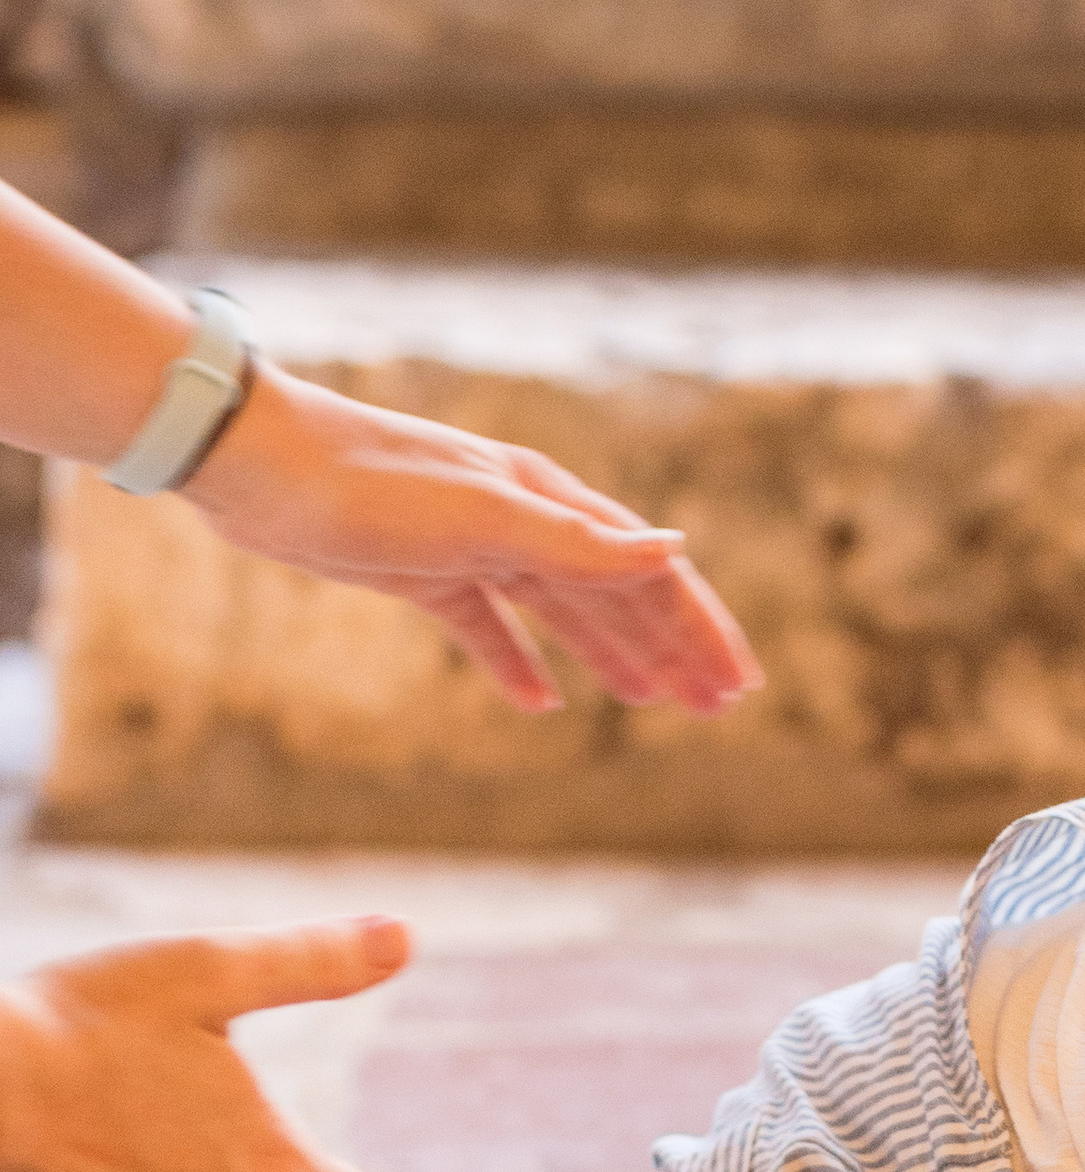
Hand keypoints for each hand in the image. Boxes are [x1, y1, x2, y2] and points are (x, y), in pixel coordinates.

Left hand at [187, 367, 761, 714]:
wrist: (259, 465)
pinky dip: (518, 663)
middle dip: (671, 647)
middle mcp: (523, 519)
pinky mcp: (424, 571)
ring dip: (612, 655)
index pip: (647, 569)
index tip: (738, 682)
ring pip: (562, 611)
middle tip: (717, 706)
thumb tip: (675, 548)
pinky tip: (538, 703)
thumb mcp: (483, 517)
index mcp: (549, 500)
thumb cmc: (370, 480)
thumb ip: (577, 542)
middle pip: (616, 593)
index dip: (697, 626)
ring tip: (653, 702)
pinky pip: (488, 626)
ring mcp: (474, 545)